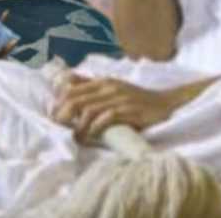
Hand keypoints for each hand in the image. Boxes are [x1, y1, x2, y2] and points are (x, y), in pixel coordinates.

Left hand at [51, 74, 181, 141]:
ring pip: (88, 110)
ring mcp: (118, 98)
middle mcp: (107, 87)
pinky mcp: (128, 110)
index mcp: (101, 81)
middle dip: (63, 115)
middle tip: (59, 128)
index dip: (59, 102)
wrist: (166, 103)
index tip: (54, 116)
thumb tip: (66, 85)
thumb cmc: (137, 98)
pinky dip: (94, 129)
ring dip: (78, 126)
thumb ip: (92, 87)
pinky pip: (105, 118)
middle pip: (75, 99)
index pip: (71, 88)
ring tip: (75, 137)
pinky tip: (90, 136)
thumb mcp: (113, 88)